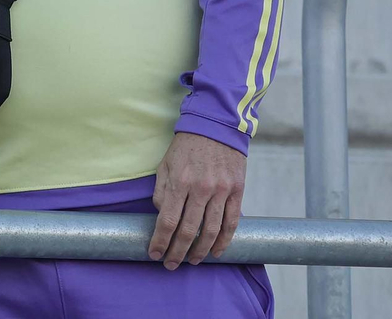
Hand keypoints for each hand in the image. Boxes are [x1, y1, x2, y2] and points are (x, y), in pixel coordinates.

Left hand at [148, 131, 247, 268]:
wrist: (216, 127)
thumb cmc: (186, 147)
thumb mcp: (165, 165)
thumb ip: (161, 192)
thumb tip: (162, 216)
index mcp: (179, 182)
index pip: (168, 220)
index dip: (160, 241)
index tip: (154, 253)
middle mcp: (201, 189)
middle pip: (189, 230)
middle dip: (178, 251)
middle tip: (170, 264)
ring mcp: (221, 191)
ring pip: (211, 230)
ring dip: (201, 250)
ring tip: (192, 261)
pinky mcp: (237, 192)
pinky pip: (232, 222)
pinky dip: (224, 240)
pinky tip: (216, 251)